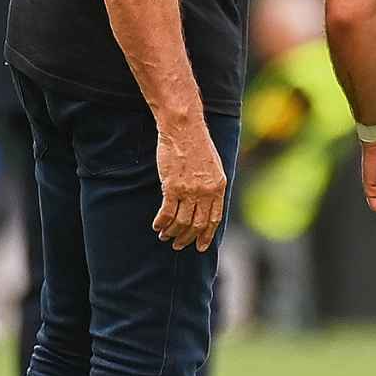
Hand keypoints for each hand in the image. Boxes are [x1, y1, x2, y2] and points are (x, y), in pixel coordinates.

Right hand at [153, 119, 226, 251]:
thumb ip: (212, 186)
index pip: (214, 219)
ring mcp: (189, 190)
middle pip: (197, 224)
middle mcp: (206, 192)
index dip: (206, 235)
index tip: (200, 246)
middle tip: (178, 245)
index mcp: (218, 187)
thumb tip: (208, 204)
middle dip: (187, 238)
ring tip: (165, 236)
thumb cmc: (197, 145)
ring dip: (172, 233)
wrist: (184, 129)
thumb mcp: (214, 166)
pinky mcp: (172, 187)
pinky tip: (157, 226)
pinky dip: (161, 223)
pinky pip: (167, 213)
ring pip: (181, 222)